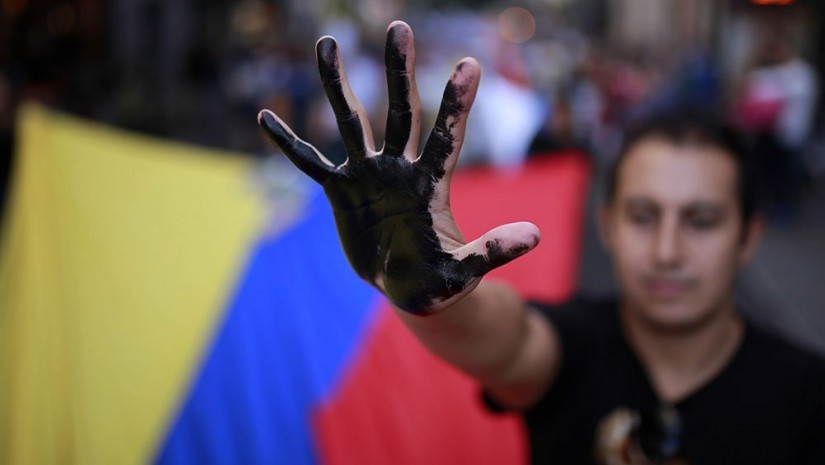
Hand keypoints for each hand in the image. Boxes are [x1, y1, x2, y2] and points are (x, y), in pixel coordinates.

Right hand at [258, 21, 538, 313]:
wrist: (411, 287)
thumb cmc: (442, 281)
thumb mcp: (464, 270)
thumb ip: (491, 251)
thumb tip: (535, 235)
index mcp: (431, 184)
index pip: (446, 138)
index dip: (456, 103)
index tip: (470, 63)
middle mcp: (399, 169)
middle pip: (399, 113)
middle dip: (397, 72)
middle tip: (399, 26)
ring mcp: (368, 176)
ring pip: (351, 123)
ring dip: (338, 85)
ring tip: (327, 43)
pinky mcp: (341, 192)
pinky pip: (310, 163)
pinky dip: (289, 144)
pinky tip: (265, 117)